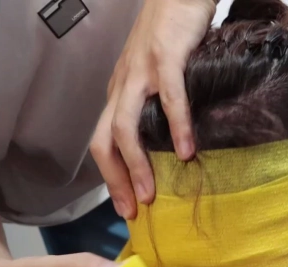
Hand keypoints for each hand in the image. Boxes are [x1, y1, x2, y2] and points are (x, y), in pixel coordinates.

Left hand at [91, 0, 217, 218]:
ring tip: (151, 194)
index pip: (103, 143)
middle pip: (104, 141)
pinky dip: (176, 127)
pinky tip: (185, 151)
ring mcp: (141, 72)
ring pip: (126, 126)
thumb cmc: (171, 34)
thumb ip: (154, 105)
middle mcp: (122, 86)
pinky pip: (168, 98)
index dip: (111, 178)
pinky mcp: (166, 58)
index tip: (126, 207)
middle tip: (133, 211)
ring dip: (137, 164)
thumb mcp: (154, 75)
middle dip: (116, 180)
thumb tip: (169, 146)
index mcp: (119, 93)